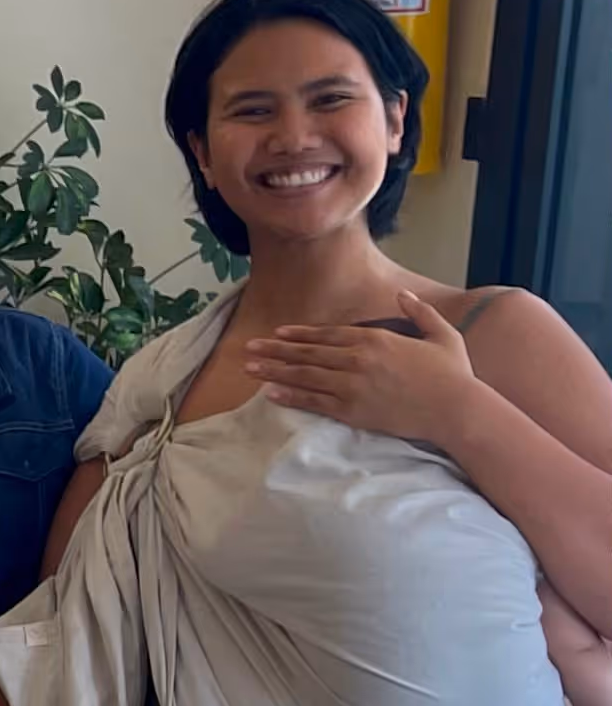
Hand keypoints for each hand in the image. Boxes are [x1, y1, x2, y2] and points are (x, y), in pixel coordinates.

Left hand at [242, 292, 482, 443]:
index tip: (278, 332)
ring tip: (248, 368)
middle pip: (307, 352)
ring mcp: (352, 385)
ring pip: (304, 375)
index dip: (300, 333)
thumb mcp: (442, 334)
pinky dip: (290, 396)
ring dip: (273, 370)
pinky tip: (269, 393)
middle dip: (275, 350)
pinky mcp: (352, 410)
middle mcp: (357, 359)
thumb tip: (402, 294)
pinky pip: (314, 402)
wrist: (456, 409)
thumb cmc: (453, 373)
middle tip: (249, 348)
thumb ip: (420, 311)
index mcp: (375, 339)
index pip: (328, 334)